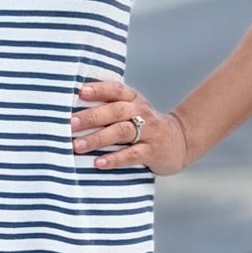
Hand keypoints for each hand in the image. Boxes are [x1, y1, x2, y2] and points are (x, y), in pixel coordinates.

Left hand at [70, 79, 189, 174]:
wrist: (181, 141)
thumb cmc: (145, 125)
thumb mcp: (132, 110)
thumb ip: (109, 107)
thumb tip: (71, 109)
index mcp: (133, 99)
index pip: (116, 90)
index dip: (99, 90)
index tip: (80, 92)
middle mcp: (141, 112)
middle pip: (116, 111)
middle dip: (91, 117)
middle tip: (71, 124)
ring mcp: (149, 132)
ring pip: (122, 132)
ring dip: (98, 138)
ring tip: (78, 146)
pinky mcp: (152, 151)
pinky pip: (132, 154)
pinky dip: (115, 158)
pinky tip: (99, 163)